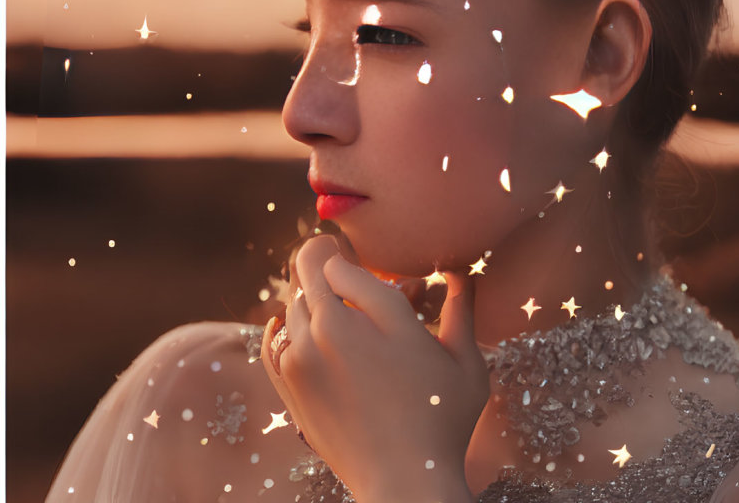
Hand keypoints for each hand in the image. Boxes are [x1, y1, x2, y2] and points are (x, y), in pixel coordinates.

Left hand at [261, 236, 487, 502]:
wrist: (404, 482)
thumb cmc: (443, 420)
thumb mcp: (465, 362)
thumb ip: (462, 308)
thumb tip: (463, 270)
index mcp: (377, 313)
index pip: (336, 260)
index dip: (345, 257)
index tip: (357, 263)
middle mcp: (330, 328)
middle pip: (307, 273)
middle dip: (323, 268)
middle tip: (339, 270)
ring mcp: (302, 358)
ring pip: (292, 305)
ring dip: (311, 303)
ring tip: (336, 314)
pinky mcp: (288, 386)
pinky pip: (274, 339)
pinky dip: (284, 328)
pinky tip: (297, 329)